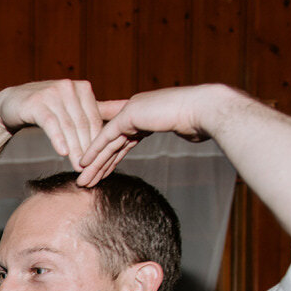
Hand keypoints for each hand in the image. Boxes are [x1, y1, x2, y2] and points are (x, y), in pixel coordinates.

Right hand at [0, 79, 117, 166]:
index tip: (101, 163)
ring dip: (75, 149)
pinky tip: (63, 153)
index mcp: (83, 88)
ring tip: (78, 168)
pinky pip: (50, 123)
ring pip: (68, 126)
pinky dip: (58, 139)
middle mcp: (69, 87)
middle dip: (87, 149)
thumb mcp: (73, 108)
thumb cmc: (46, 107)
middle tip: (91, 170)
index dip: (98, 142)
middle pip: (82, 124)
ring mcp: (52, 93)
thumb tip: (127, 107)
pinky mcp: (36, 102)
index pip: (95, 119)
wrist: (11, 104)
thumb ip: (99, 109)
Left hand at [77, 84, 231, 185]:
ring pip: (107, 142)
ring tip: (83, 181)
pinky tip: (85, 164)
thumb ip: (182, 128)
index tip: (101, 170)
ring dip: (93, 163)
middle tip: (86, 180)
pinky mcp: (129, 114)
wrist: (207, 109)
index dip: (111, 155)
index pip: (123, 137)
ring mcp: (132, 110)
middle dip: (98, 163)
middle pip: (111, 142)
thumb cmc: (203, 119)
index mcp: (148, 114)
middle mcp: (137, 110)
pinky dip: (95, 151)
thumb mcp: (187, 126)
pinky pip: (107, 137)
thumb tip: (192, 133)